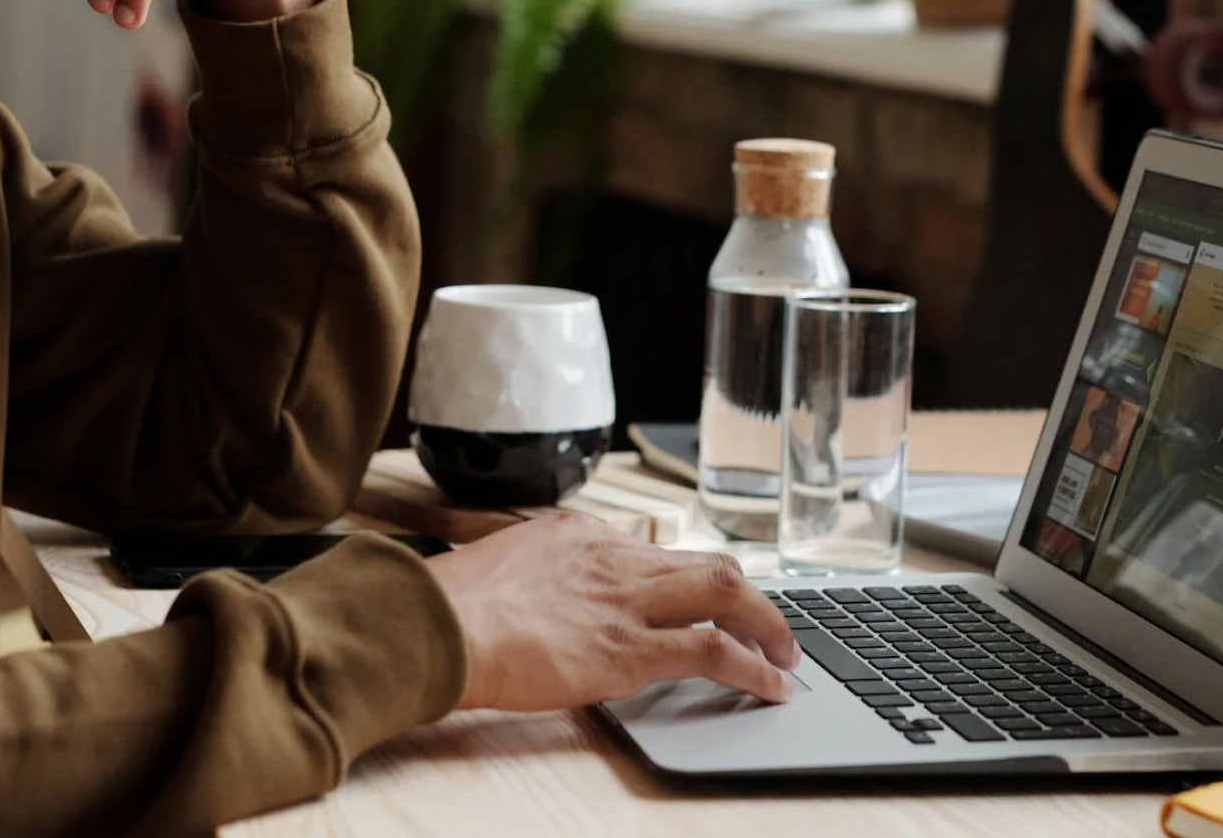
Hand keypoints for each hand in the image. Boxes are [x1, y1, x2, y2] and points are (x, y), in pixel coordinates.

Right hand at [422, 514, 801, 710]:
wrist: (437, 625)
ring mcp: (625, 602)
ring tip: (786, 655)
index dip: (685, 582)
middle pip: (707, 563)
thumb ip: (535, 577)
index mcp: (576, 534)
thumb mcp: (498, 567)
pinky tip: (771, 687)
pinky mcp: (629, 650)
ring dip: (767, 626)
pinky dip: (755, 668)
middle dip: (747, 595)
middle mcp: (611, 557)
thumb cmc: (449, 607)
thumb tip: (538, 601)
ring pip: (727, 594)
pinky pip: (715, 652)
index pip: (651, 551)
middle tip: (768, 624)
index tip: (696, 603)